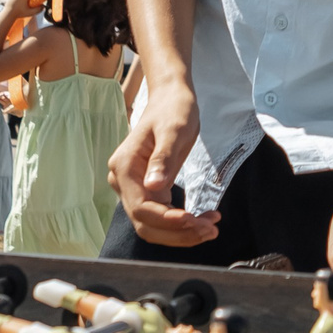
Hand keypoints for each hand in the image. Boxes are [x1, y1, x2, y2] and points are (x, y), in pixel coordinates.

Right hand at [107, 80, 218, 246]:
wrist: (171, 98)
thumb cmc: (173, 109)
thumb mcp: (174, 130)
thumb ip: (163, 159)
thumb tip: (153, 186)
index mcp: (124, 167)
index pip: (142, 207)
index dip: (167, 220)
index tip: (193, 221)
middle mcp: (122, 181)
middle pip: (146, 223)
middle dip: (177, 232)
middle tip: (209, 230)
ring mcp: (133, 188)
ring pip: (153, 225)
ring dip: (180, 233)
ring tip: (210, 227)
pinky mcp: (147, 190)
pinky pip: (161, 215)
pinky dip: (181, 223)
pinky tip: (203, 218)